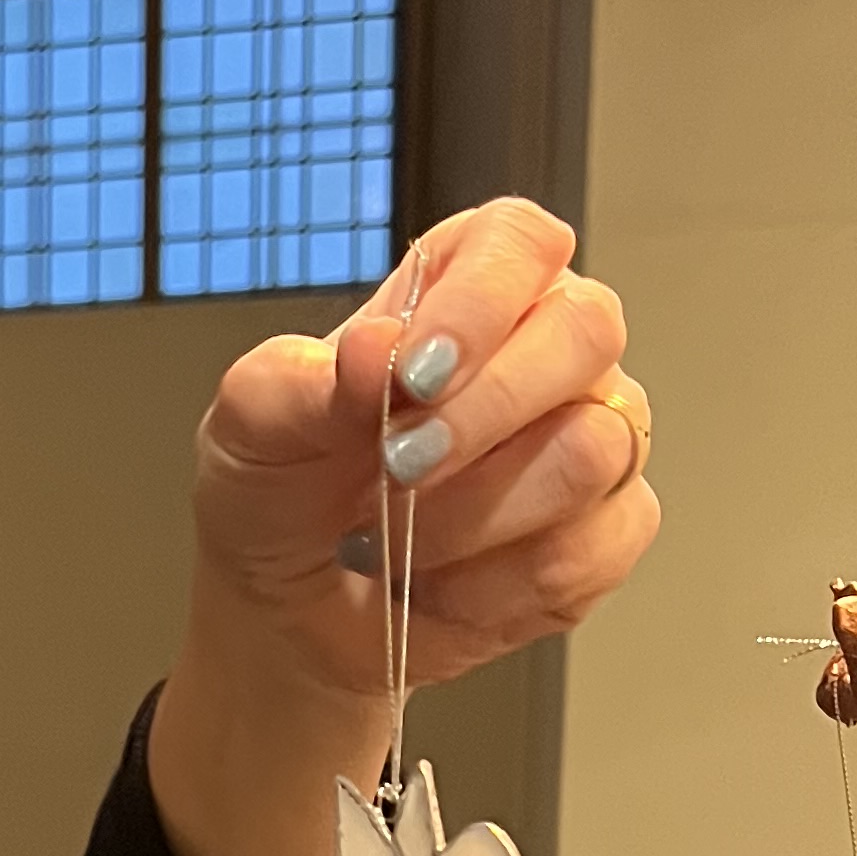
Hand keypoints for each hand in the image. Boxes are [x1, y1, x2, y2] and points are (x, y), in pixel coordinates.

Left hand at [192, 198, 654, 704]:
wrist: (287, 614)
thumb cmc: (280, 495)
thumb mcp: (250, 429)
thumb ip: (297, 382)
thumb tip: (376, 347)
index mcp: (465, 288)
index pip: (519, 241)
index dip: (480, 301)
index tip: (413, 374)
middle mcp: (547, 349)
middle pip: (586, 334)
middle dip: (482, 415)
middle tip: (396, 468)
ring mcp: (594, 436)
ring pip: (592, 451)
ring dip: (470, 515)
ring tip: (390, 538)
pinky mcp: (606, 532)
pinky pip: (589, 550)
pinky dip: (491, 587)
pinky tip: (436, 585)